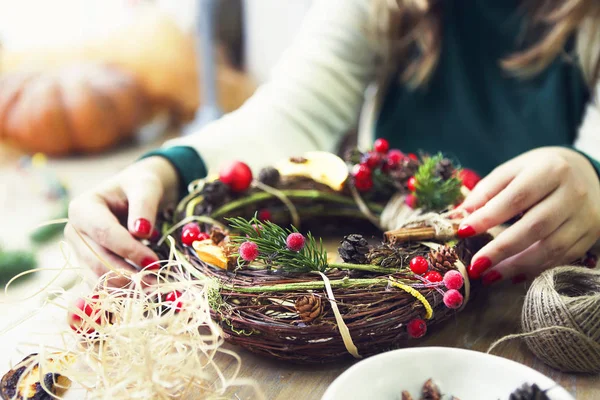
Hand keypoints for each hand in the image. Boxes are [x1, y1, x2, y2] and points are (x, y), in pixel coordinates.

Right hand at [65, 157, 178, 285]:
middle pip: (98, 261)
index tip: (154, 262)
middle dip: (128, 274)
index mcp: (82, 208)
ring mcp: (78, 251)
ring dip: (125, 286)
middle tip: (157, 281)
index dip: (129, 251)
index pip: (105, 234)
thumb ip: (144, 205)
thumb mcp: (146, 186)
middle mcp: (74, 231)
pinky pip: (101, 285)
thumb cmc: (140, 186)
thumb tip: (140, 231)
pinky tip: (142, 289)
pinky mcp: (88, 266)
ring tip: (153, 285)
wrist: (135, 192)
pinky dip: (121, 291)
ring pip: (98, 277)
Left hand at [458, 147, 599, 284]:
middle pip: (535, 226)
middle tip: (476, 266)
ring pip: (552, 247)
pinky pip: (563, 257)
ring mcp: (586, 216)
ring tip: (490, 276)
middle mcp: (573, 192)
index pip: (516, 197)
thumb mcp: (513, 170)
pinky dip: (537, 269)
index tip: (463, 231)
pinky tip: (514, 275)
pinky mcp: (592, 234)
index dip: (489, 217)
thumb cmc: (539, 171)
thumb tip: (459, 216)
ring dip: (517, 266)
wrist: (585, 171)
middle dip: (501, 249)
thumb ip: (486, 191)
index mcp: (550, 169)